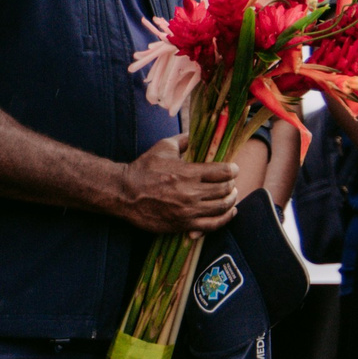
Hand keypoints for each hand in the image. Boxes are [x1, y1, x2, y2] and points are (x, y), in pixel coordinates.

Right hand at [115, 137, 236, 235]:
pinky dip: (225, 218)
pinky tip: (229, 212)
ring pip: (222, 207)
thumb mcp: (163, 148)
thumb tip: (196, 134)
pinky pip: (213, 225)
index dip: (233, 170)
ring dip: (231, 200)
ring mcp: (188, 211)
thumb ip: (183, 140)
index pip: (225, 172)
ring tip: (230, 195)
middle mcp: (191, 193)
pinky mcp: (183, 225)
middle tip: (231, 183)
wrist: (122, 193)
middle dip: (232, 185)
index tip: (232, 169)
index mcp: (189, 173)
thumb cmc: (143, 169)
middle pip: (226, 190)